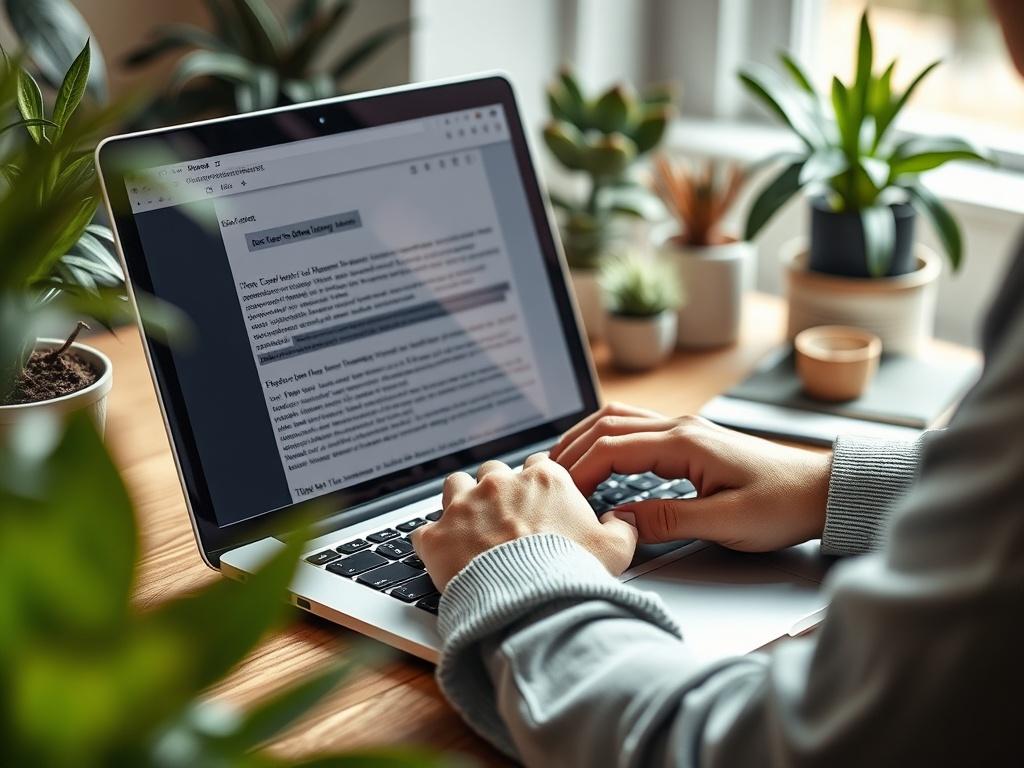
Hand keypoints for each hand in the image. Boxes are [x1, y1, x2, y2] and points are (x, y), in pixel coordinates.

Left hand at [411, 454, 637, 590]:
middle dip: (496, 490)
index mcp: (543, 479)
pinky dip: (433, 542)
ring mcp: (464, 507)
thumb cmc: (573, 573)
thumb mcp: (616, 549)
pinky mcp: (437, 536)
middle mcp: (500, 484)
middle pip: (492, 472)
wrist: (531, 604)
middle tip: (503, 518)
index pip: (536, 466)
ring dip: (460, 503)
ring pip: (454, 486)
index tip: (537, 502)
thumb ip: (622, 528)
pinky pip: (425, 531)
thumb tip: (625, 521)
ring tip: (468, 527)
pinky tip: (442, 556)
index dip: (537, 484)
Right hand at [550, 403, 830, 551]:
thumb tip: (618, 521)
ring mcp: (684, 429)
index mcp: (685, 442)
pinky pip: (635, 429)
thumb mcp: (726, 523)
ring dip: (586, 439)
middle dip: (571, 450)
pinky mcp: (690, 440)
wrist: (823, 491)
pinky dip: (606, 439)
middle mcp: (680, 427)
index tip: (561, 496)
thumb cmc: (783, 505)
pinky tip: (598, 458)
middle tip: (546, 478)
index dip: (580, 471)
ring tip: (562, 466)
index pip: (612, 447)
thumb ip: (669, 520)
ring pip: (618, 420)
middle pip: (607, 425)